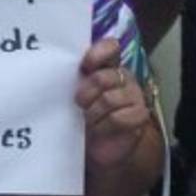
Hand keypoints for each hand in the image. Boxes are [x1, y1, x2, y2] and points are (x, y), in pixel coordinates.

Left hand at [75, 38, 151, 171]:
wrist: (98, 147)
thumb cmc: (82, 117)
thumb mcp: (74, 96)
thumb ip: (72, 79)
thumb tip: (55, 68)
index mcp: (107, 66)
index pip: (109, 48)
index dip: (97, 54)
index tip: (84, 66)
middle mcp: (122, 77)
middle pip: (103, 77)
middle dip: (86, 93)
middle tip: (78, 105)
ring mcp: (134, 95)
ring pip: (109, 99)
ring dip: (92, 114)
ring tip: (87, 121)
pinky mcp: (140, 115)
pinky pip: (117, 118)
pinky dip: (103, 126)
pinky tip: (98, 130)